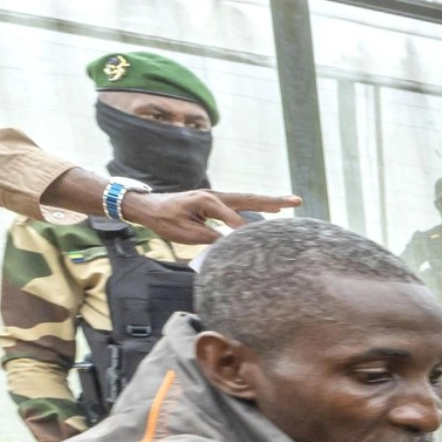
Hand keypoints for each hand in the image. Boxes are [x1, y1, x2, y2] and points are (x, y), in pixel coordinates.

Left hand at [122, 188, 301, 243]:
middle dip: (274, 201)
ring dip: (268, 201)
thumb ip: (212, 238)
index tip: (262, 247)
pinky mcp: (213, 201)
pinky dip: (255, 205)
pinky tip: (266, 209)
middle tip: (296, 200)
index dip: (247, 235)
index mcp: (208, 201)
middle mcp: (215, 195)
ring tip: (289, 203)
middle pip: (250, 199)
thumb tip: (234, 245)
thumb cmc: (163, 220)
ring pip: (247, 199)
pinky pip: (239, 203)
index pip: (235, 221)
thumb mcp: (186, 233)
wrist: (146, 206)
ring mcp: (215, 196)